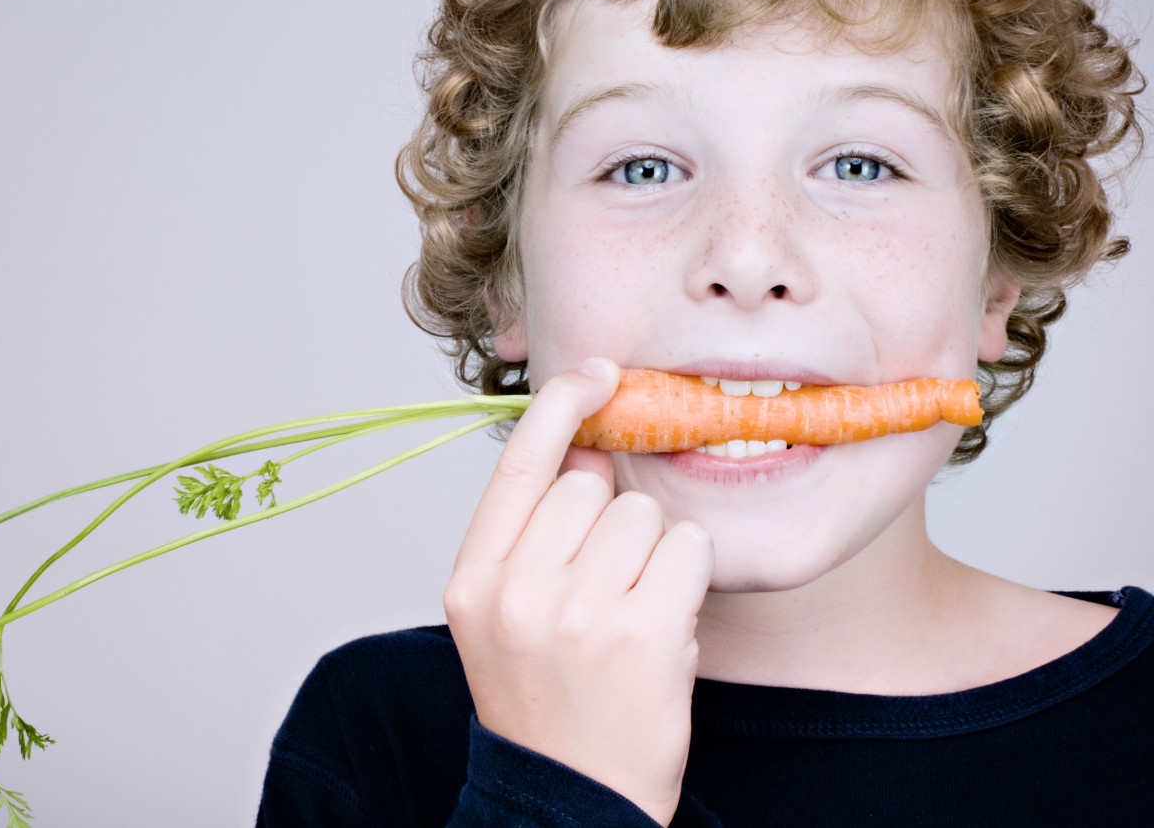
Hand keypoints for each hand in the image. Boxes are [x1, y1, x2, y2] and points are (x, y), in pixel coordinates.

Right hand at [443, 357, 714, 824]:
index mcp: (473, 580)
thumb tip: (591, 449)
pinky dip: (687, 579)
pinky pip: (686, 549)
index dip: (560, 406)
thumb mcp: (503, 618)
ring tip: (631, 614)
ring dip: (653, 552)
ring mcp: (578, 611)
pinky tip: (663, 627)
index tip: (596, 374)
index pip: (517, 464)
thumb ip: (529, 536)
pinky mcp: (641, 633)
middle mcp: (516, 590)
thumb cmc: (547, 703)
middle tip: (607, 585)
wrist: (571, 804)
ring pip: (644, 514)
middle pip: (590, 485)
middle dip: (612, 518)